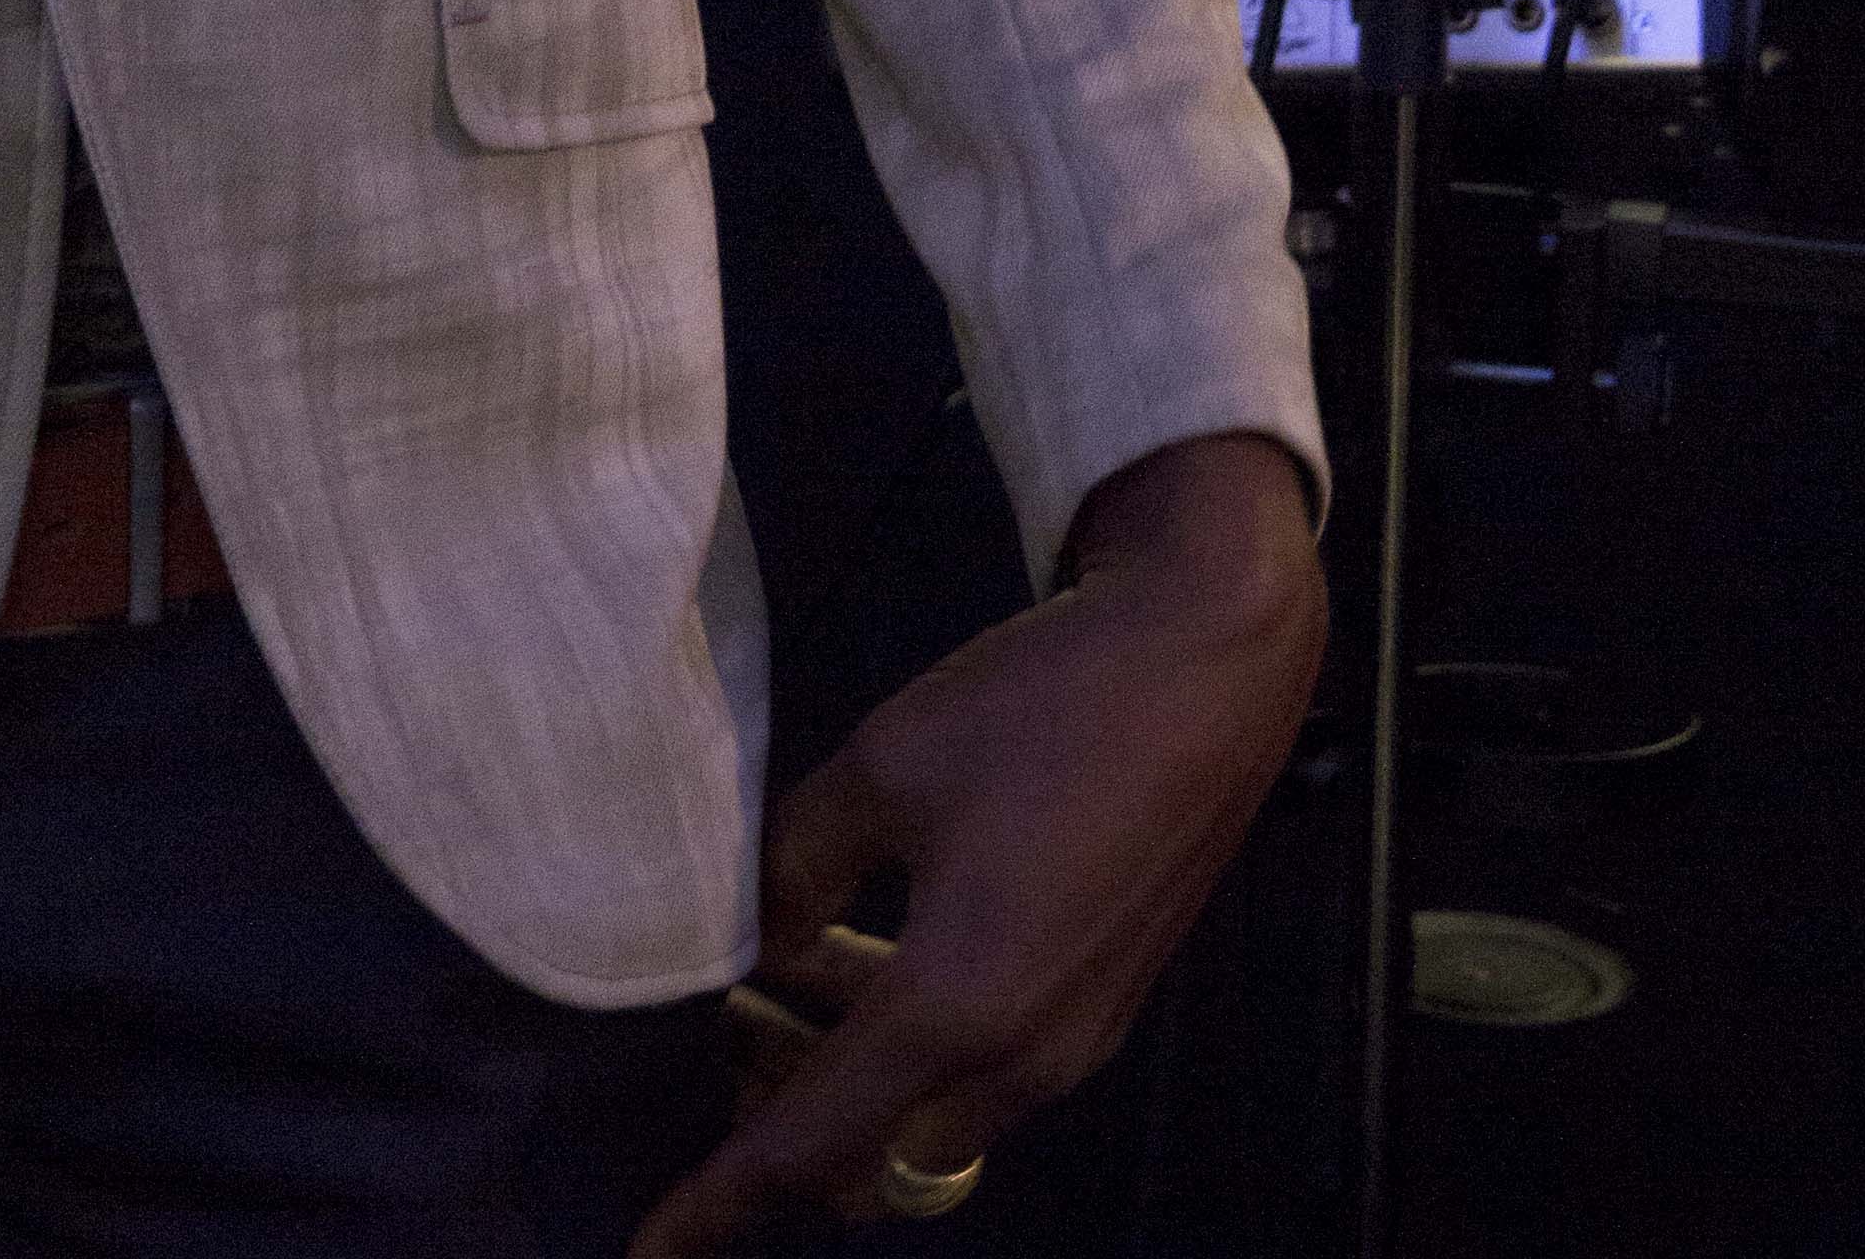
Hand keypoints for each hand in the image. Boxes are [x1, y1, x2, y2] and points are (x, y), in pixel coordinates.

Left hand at [629, 431, 1323, 1246]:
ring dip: (850, 1076)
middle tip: (722, 1034)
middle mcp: (1024, 1058)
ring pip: (931, 1116)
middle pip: (875, 1161)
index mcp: (960, 1009)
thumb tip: (761, 936)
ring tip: (777, 974)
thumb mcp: (886, 763)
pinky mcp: (1103, 1003)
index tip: (653, 1247)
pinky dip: (912, 1042)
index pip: (813, 1146)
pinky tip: (862, 942)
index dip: (725, 1199)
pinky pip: (983, 1070)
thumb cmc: (1045, 707)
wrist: (1210, 664)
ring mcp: (1076, 1039)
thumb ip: (800, 865)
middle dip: (787, 1125)